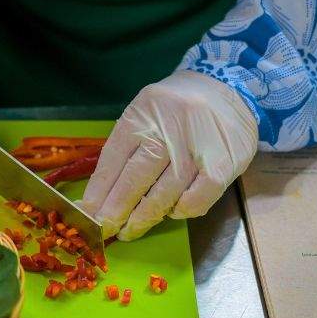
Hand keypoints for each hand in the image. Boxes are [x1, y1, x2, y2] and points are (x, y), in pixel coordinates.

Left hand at [81, 71, 258, 240]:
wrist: (228, 86)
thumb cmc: (178, 107)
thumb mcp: (146, 111)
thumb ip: (129, 146)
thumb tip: (105, 193)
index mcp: (143, 114)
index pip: (113, 159)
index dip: (98, 191)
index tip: (88, 214)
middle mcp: (168, 129)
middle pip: (135, 179)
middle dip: (116, 211)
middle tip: (106, 230)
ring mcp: (197, 148)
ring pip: (163, 194)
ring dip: (143, 218)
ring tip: (130, 231)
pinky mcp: (223, 164)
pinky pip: (196, 200)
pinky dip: (181, 211)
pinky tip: (171, 212)